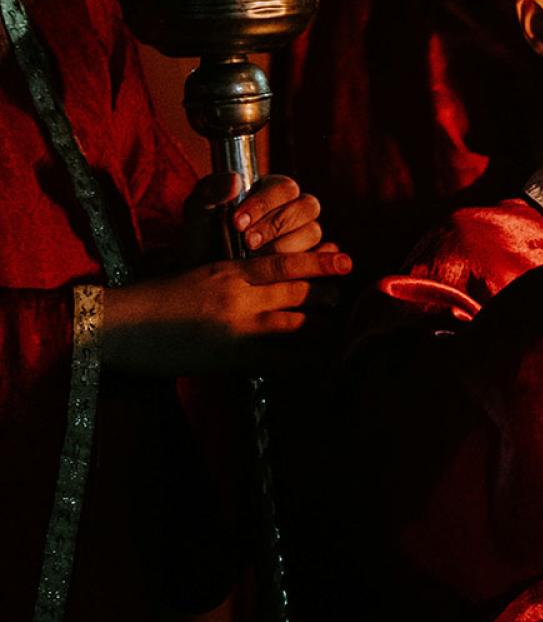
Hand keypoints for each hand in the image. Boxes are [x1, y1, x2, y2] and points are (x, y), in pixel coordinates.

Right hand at [101, 247, 351, 376]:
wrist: (118, 327)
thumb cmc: (155, 299)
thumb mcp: (197, 270)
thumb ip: (233, 270)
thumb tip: (266, 270)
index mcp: (229, 269)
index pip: (285, 262)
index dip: (320, 261)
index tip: (345, 258)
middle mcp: (237, 295)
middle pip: (298, 292)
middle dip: (326, 296)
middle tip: (343, 298)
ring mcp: (236, 328)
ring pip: (296, 324)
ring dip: (321, 327)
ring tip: (337, 328)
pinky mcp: (231, 358)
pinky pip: (280, 360)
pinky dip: (304, 361)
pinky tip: (320, 363)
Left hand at [183, 173, 323, 264]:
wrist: (205, 270)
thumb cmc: (204, 236)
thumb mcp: (199, 211)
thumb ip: (211, 191)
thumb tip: (234, 180)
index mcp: (273, 189)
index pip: (285, 187)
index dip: (265, 203)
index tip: (238, 222)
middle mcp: (293, 209)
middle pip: (307, 207)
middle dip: (276, 225)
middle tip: (248, 241)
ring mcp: (303, 234)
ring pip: (313, 231)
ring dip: (286, 245)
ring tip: (257, 257)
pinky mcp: (306, 259)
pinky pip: (318, 257)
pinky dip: (310, 260)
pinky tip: (289, 270)